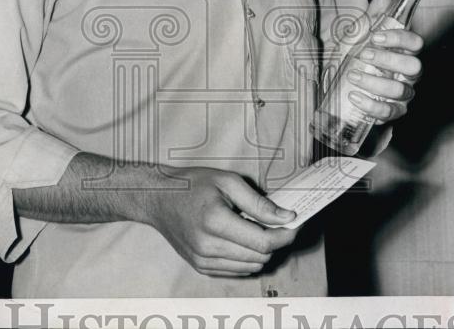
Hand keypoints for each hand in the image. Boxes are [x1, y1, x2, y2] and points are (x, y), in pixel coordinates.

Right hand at [142, 166, 297, 276]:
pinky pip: (237, 271)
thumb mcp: (228, 181)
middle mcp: (208, 246)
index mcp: (215, 221)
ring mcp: (203, 260)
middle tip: (276, 221)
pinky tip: (242, 239)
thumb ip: (259, 203)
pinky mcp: (201, 267)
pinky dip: (247, 258)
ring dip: (261, 251)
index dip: (285, 235)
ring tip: (256, 228)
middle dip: (275, 240)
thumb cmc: (193, 185)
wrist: (158, 199)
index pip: (263, 242)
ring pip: (251, 266)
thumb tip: (286, 218)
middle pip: (260, 256)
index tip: (295, 223)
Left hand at [337, 0, 423, 124]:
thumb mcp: (357, 36)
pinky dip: (371, 105)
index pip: (415, 43)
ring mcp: (403, 95)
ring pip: (401, 91)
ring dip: (375, 83)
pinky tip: (354, 96)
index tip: (375, 36)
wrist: (336, 89)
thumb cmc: (352, 59)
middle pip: (414, 66)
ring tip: (352, 76)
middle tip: (363, 55)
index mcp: (402, 52)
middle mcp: (408, 74)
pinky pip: (389, 112)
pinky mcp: (393, 113)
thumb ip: (373, 16)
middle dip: (388, 60)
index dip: (400, 39)